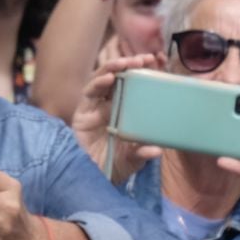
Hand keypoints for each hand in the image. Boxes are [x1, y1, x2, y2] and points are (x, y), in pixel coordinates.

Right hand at [73, 55, 162, 181]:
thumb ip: (142, 153)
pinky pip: (89, 94)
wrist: (92, 180)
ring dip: (112, 68)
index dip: (144, 73)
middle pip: (119, 79)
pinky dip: (97, 83)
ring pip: (102, 81)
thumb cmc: (114, 166)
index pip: (135, 86)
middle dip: (130, 66)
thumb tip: (157, 150)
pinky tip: (108, 78)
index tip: (156, 64)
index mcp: (126, 111)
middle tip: (143, 59)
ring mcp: (95, 108)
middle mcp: (110, 106)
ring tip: (125, 63)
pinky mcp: (81, 113)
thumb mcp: (133, 160)